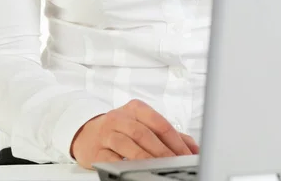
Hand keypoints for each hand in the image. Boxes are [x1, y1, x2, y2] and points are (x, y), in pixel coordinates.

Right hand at [70, 99, 199, 169]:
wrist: (87, 133)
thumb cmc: (121, 129)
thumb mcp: (143, 124)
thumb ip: (168, 134)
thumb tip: (193, 148)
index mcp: (136, 108)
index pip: (159, 123)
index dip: (175, 140)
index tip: (187, 155)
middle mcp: (120, 117)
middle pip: (145, 134)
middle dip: (163, 151)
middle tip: (176, 164)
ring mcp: (107, 133)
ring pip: (129, 145)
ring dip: (147, 159)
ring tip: (160, 169)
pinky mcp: (96, 151)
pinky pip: (112, 160)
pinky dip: (126, 166)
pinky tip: (136, 171)